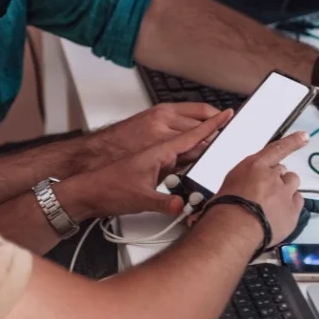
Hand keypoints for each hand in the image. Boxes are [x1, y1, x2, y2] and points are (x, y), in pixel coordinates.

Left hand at [62, 109, 232, 218]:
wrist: (88, 192)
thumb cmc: (107, 188)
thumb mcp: (139, 199)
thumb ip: (163, 203)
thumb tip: (181, 204)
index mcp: (159, 150)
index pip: (192, 135)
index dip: (212, 125)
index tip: (227, 114)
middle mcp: (158, 150)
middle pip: (193, 140)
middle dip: (212, 137)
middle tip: (230, 136)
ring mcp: (155, 157)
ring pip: (185, 149)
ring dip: (200, 149)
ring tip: (215, 149)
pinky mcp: (152, 166)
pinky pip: (176, 158)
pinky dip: (188, 159)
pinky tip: (192, 166)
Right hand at [215, 131, 308, 246]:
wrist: (234, 230)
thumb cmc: (224, 210)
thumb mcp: (229, 186)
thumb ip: (245, 181)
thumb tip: (247, 189)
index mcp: (254, 166)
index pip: (277, 149)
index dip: (293, 142)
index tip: (304, 137)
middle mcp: (272, 176)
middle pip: (283, 172)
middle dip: (276, 180)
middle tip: (265, 195)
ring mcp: (284, 193)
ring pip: (293, 185)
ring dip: (286, 191)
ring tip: (272, 205)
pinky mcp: (292, 211)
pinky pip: (298, 202)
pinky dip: (291, 207)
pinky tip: (279, 215)